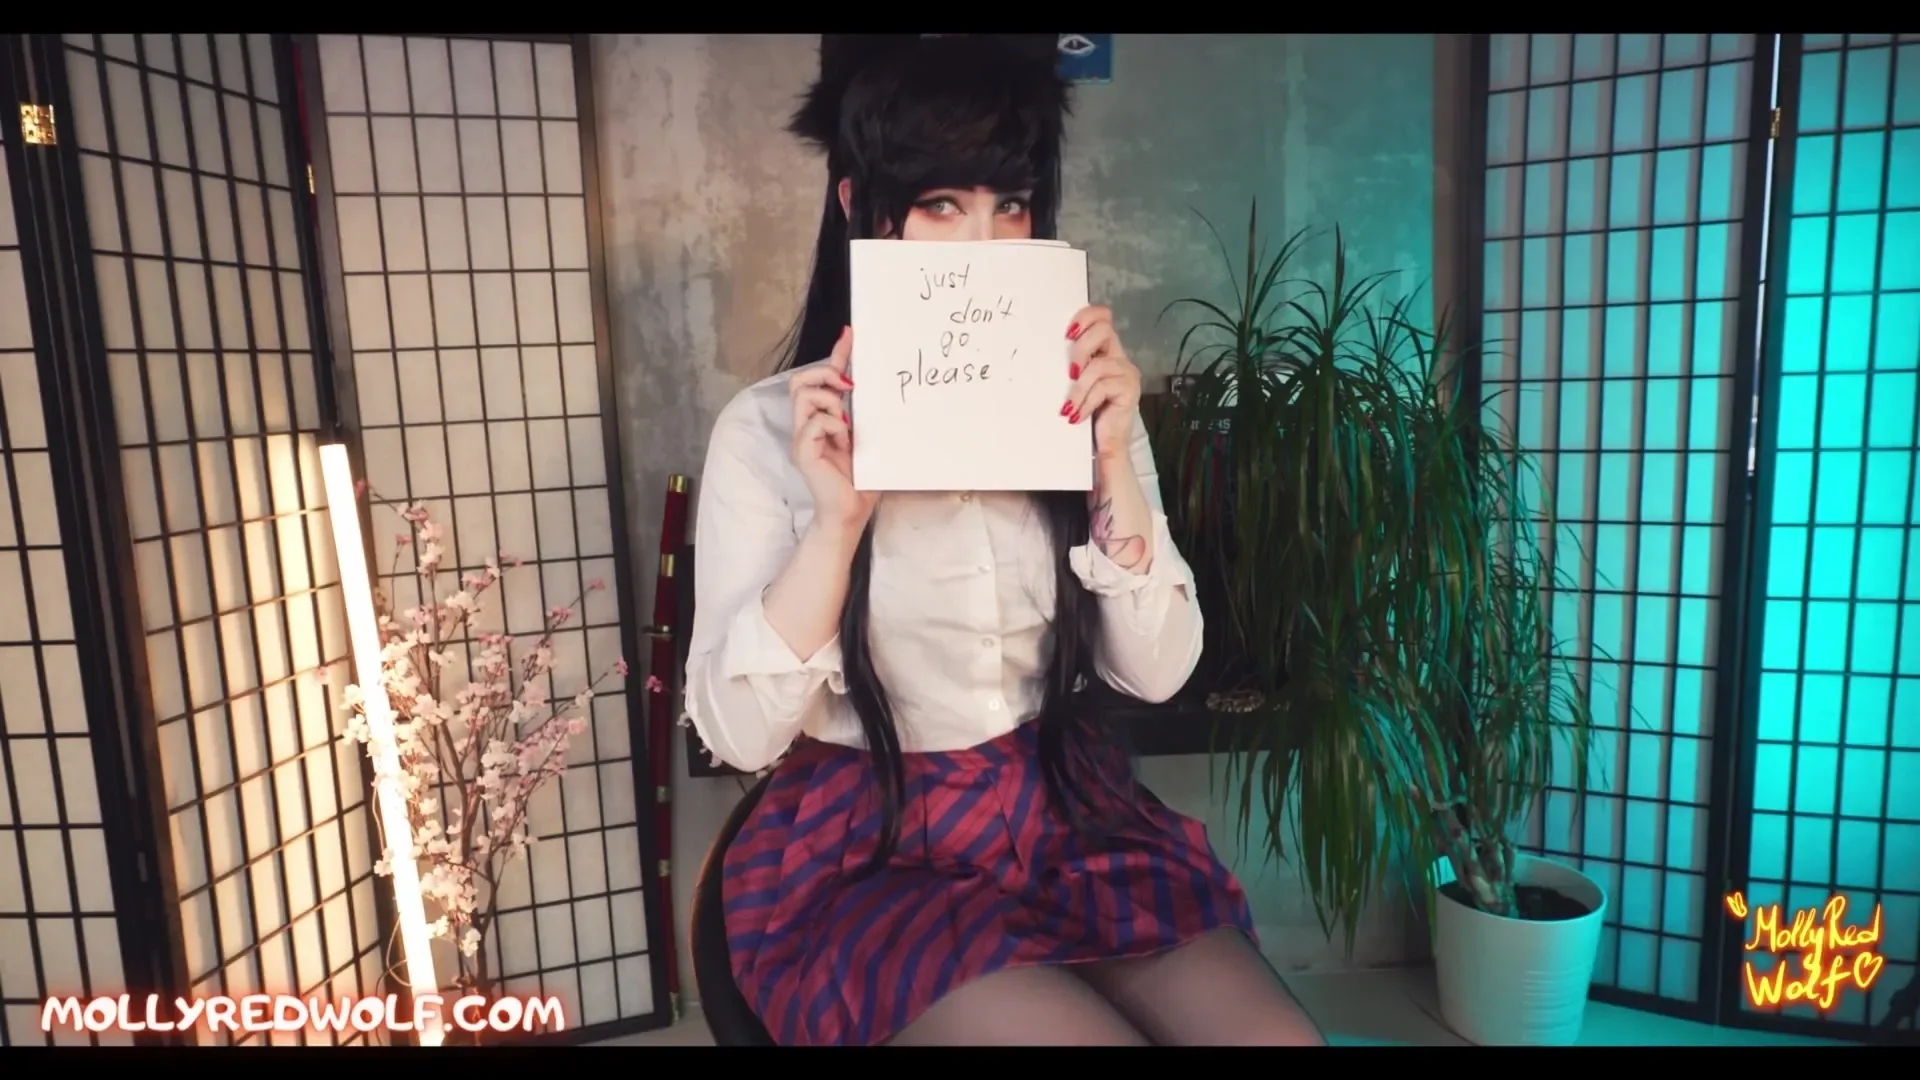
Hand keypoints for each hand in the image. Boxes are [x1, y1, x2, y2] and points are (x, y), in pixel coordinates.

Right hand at [787, 326, 877, 531]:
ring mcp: (801, 438)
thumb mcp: (866, 437)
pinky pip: (815, 423)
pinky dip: (834, 426)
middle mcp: (805, 426)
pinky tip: (844, 445)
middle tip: (849, 388)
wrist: (851, 512)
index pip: (820, 379)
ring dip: (831, 403)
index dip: (835, 355)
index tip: (851, 335)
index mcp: (819, 421)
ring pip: (805, 395)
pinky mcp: (803, 451)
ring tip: (846, 426)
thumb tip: (871, 385)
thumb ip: (863, 413)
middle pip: (800, 380)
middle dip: (825, 375)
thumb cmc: (860, 480)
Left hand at [1061, 305, 1141, 461]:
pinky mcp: (1130, 390)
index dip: (1086, 316)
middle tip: (1069, 373)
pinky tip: (1076, 416)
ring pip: (1099, 365)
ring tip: (1068, 408)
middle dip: (1081, 348)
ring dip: (1079, 388)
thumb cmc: (1087, 411)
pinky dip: (1086, 402)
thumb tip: (1037, 347)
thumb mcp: (1075, 383)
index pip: (1102, 316)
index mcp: (1105, 349)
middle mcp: (1119, 357)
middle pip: (1104, 330)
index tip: (1067, 333)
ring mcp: (1126, 373)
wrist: (1106, 444)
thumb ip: (1070, 364)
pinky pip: (1103, 387)